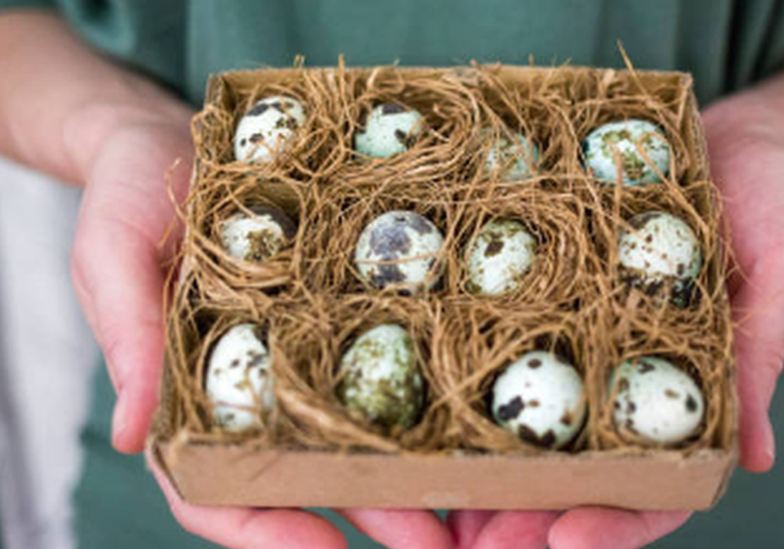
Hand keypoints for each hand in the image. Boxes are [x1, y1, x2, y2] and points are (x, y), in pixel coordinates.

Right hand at [68, 104, 454, 548]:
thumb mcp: (113, 258)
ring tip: (467, 497)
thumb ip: (127, 338)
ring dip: (407, 465)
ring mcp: (301, 348)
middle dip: (365, 511)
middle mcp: (254, 384)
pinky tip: (463, 400)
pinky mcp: (339, 305)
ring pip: (355, 422)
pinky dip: (416, 381)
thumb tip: (130, 434)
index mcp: (187, 393)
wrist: (176, 137)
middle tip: (430, 542)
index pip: (215, 484)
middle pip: (307, 468)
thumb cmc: (127, 197)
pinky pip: (379, 348)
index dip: (264, 527)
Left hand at [446, 100, 783, 548]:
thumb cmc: (773, 209)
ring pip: (528, 430)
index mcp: (691, 399)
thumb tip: (757, 458)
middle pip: (576, 477)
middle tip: (474, 546)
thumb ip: (761, 361)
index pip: (658, 487)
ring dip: (482, 477)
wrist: (729, 138)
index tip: (566, 541)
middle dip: (527, 520)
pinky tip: (420, 413)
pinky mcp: (544, 298)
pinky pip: (502, 348)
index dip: (616, 522)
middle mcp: (625, 385)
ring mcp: (581, 346)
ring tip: (428, 508)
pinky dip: (465, 386)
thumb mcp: (783, 280)